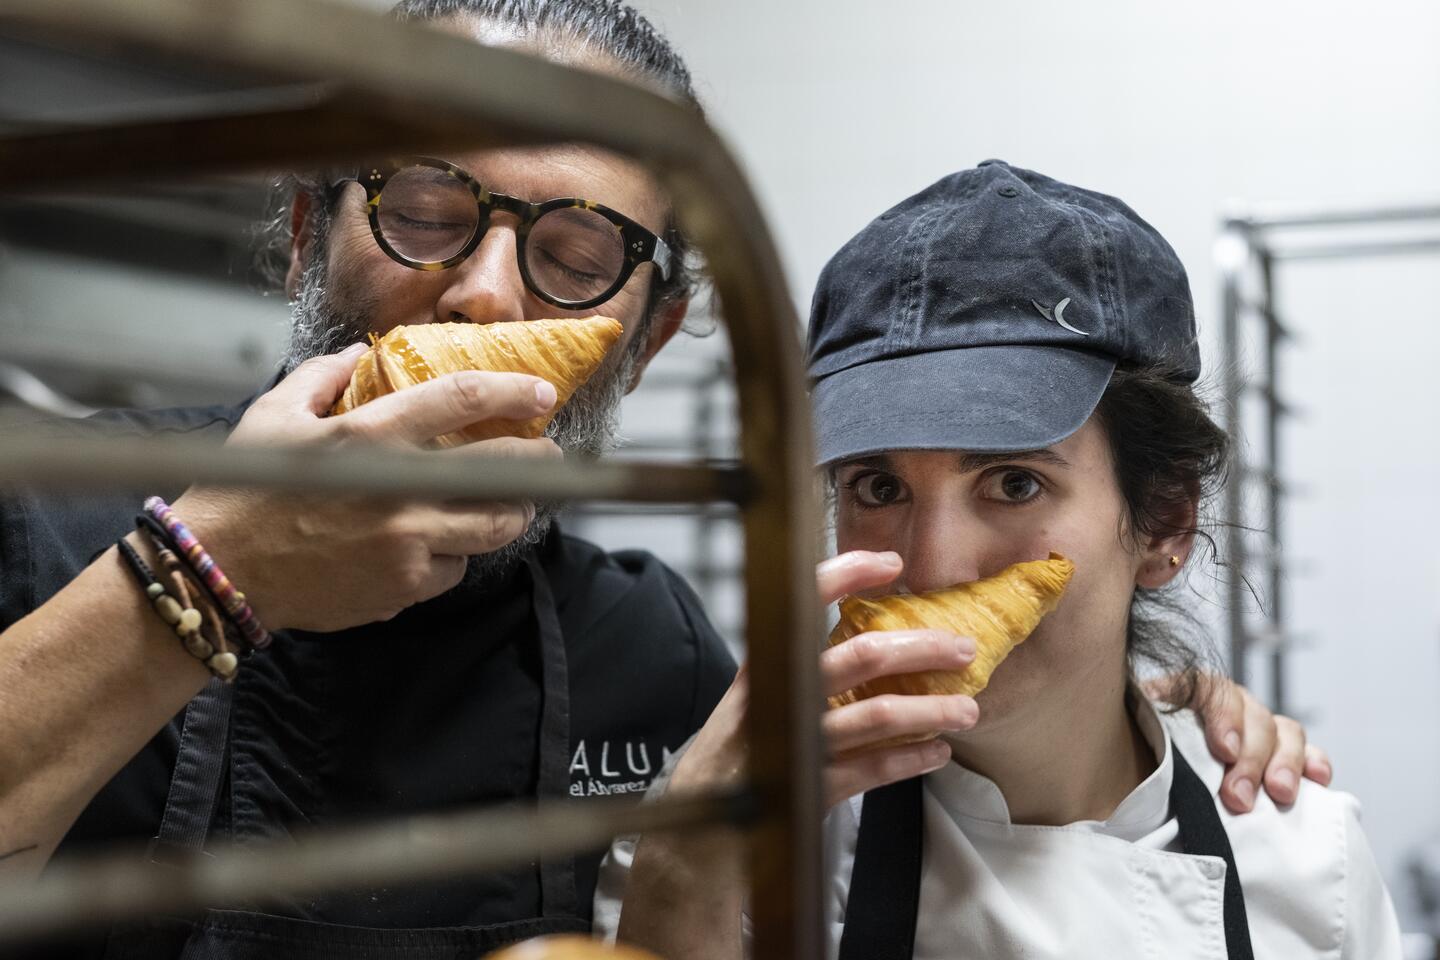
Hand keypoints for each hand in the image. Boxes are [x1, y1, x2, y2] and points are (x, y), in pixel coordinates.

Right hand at [173, 343, 562, 630]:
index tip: (540, 393)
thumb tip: (359, 355)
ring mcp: (407, 542)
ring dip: (508, 511)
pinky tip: (438, 543)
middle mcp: (399, 489)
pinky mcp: (405, 586)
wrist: (222, 571)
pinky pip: (455, 568)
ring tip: (508, 501)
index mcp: (370, 435)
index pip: (463, 400)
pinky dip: (455, 554)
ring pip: (493, 526)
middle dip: (537, 461)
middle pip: (502, 470)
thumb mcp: (275, 415)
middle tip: (548, 456)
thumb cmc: (244, 488)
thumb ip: (323, 376)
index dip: (514, 392)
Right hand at [671, 550, 977, 808]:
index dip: (848, 574)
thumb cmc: (737, 751)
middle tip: (963, 649)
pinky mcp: (811, 788)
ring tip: (967, 711)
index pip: (802, 600)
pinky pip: (872, 769)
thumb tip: (869, 640)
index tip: (891, 564)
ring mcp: (797, 742)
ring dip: (931, 710)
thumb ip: (797, 668)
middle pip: (860, 656)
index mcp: (767, 661)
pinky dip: (909, 758)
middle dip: (921, 648)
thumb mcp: (754, 696)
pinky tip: (935, 753)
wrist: (700, 827)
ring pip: (877, 715)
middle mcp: (781, 694)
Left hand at [1144, 674, 1332, 811]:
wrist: (1139, 785)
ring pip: (1283, 730)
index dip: (1223, 715)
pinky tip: (1318, 779)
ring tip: (1280, 794)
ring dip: (1285, 763)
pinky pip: (1307, 751)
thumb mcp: (1130, 742)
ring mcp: (1255, 730)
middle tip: (1239, 798)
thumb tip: (1140, 726)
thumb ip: (1143, 737)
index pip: (1211, 689)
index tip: (1223, 750)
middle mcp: (1225, 707)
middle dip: (1249, 759)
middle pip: (1252, 715)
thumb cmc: (1133, 760)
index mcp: (1185, 694)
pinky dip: (1314, 762)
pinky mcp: (1279, 757)